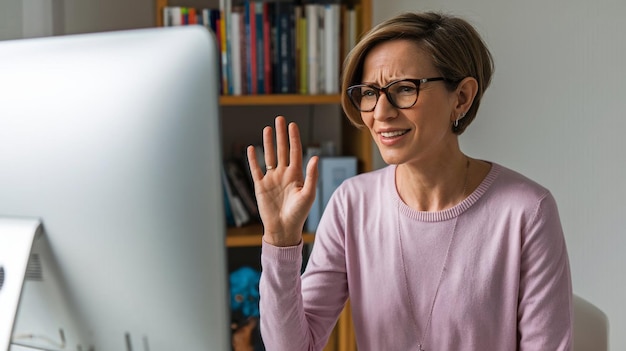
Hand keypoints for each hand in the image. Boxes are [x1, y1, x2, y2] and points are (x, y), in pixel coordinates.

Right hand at [247, 116, 318, 246]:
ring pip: (269, 156)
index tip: (293, 125)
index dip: (294, 138)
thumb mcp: (308, 194)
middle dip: (281, 135)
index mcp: (296, 175)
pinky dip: (253, 159)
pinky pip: (256, 169)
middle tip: (280, 119)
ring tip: (267, 129)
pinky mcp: (261, 186)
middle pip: (281, 150)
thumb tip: (315, 157)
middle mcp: (284, 174)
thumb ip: (311, 175)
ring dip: (268, 143)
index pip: (295, 151)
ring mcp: (272, 179)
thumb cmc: (299, 214)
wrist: (283, 229)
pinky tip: (251, 148)